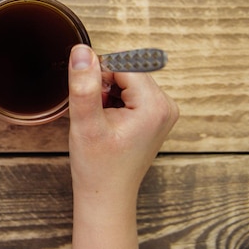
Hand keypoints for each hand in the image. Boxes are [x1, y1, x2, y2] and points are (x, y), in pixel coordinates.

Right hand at [67, 44, 177, 248]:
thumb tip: (82, 52)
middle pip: (127, 72)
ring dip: (107, 92)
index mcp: (155, 105)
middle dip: (104, 85)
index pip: (123, 65)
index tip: (89, 101)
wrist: (106, 196)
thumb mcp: (86, 123)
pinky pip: (132, 93)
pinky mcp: (156, 117)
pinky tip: (107, 122)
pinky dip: (114, 100)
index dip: (98, 76)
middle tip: (94, 114)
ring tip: (100, 120)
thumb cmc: (98, 167)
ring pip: (128, 81)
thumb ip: (84, 85)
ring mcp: (163, 112)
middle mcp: (166, 105)